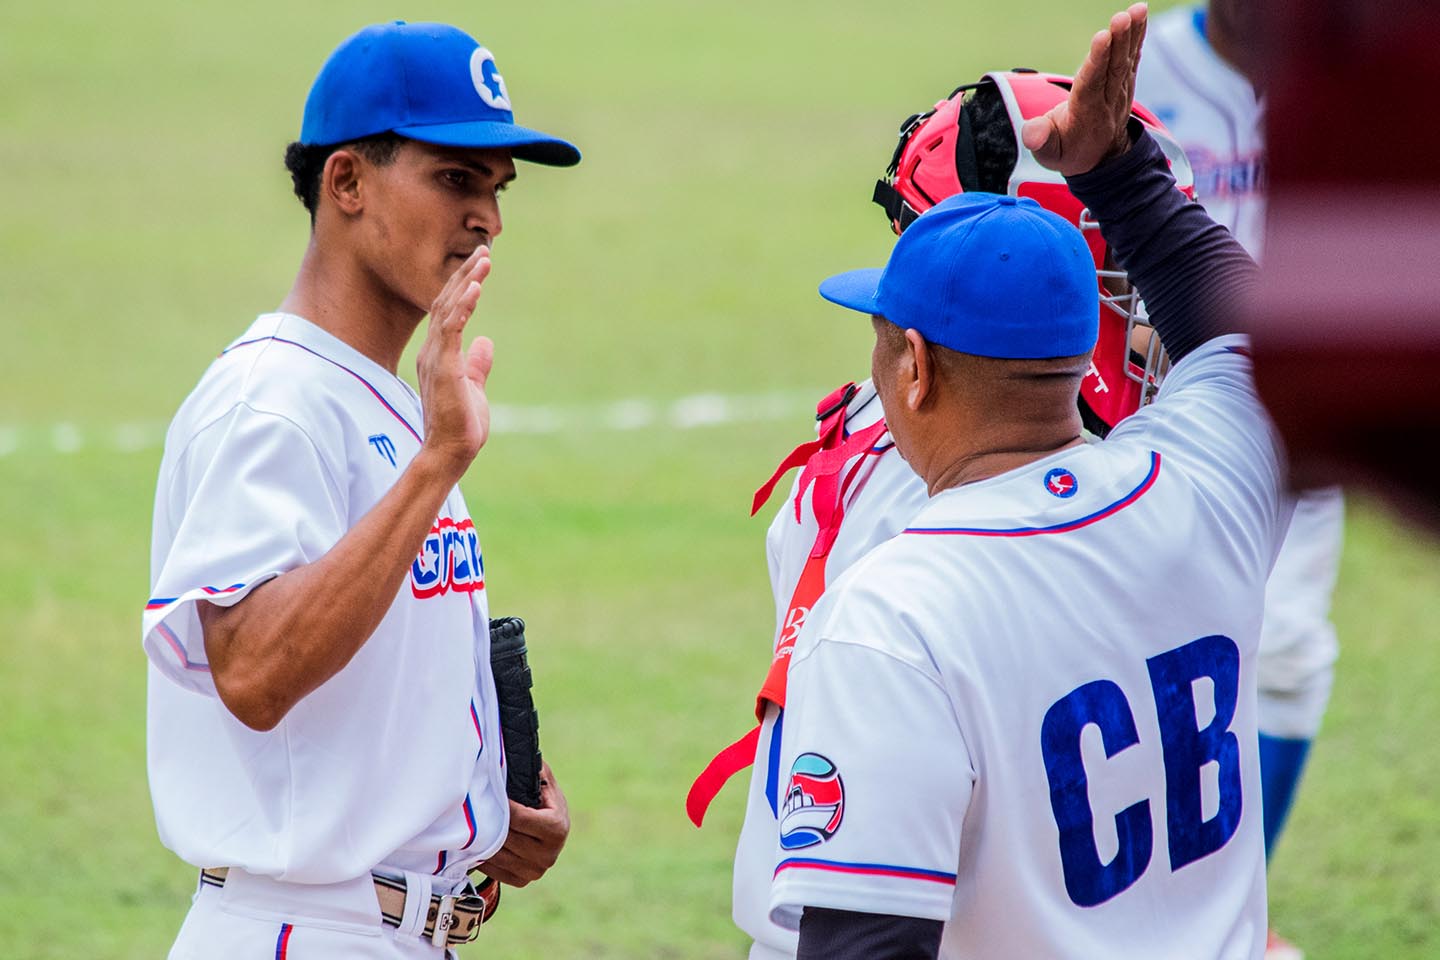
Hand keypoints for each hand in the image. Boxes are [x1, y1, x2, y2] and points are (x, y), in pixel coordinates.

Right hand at [415, 246, 494, 477]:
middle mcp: (433, 351)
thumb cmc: (460, 425)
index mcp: (439, 354)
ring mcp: (436, 357)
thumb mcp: (473, 387)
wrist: (450, 452)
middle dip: (466, 275)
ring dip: (467, 282)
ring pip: (449, 309)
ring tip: (484, 259)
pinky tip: (475, 286)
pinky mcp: (444, 367)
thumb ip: (477, 364)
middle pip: (447, 302)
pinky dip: (463, 306)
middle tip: (484, 250)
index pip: (449, 311)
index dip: (463, 286)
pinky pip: (451, 328)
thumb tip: (486, 342)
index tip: (480, 264)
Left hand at [474, 762, 569, 886]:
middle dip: (490, 821)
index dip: (500, 804)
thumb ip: (533, 770)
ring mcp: (536, 871)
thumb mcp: (544, 781)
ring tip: (471, 824)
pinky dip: (483, 856)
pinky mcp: (522, 880)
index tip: (486, 791)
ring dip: (483, 840)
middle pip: (506, 837)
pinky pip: (494, 869)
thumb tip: (511, 757)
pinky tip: (476, 842)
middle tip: (473, 807)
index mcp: (557, 828)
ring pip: (498, 854)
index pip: (517, 817)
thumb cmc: (546, 800)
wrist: (555, 828)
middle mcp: (549, 855)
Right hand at [1020, 3, 1148, 175]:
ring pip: (1125, 60)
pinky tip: (1139, 14)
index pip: (1091, 83)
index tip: (1102, 38)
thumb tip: (1031, 132)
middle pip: (1113, 68)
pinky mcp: (1124, 82)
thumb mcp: (1049, 154)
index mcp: (1085, 113)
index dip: (1097, 60)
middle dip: (1118, 41)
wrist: (1100, 157)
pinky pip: (1131, 57)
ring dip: (1132, 33)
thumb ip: (1041, 141)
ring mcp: (1119, 90)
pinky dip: (1138, 35)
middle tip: (1122, 17)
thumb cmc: (1068, 150)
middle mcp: (1106, 100)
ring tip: (1137, 9)